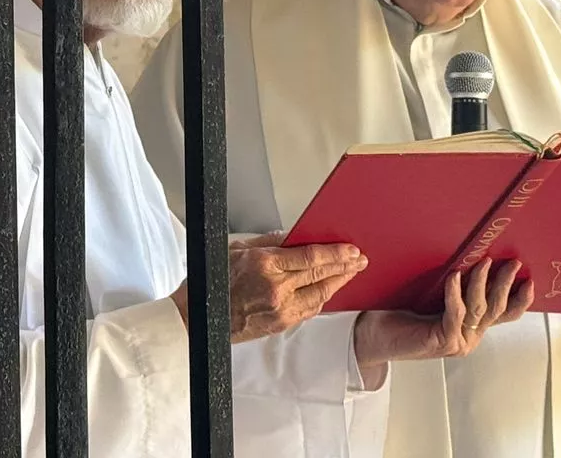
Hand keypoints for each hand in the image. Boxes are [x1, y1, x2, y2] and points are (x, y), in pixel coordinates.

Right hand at [215, 232, 366, 343]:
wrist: (199, 317)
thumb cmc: (213, 280)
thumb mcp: (238, 248)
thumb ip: (271, 242)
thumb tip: (296, 236)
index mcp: (265, 264)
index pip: (311, 257)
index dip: (335, 253)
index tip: (351, 250)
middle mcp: (276, 289)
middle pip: (320, 276)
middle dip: (344, 267)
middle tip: (360, 260)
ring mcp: (280, 310)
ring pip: (320, 295)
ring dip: (338, 284)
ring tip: (350, 273)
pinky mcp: (280, 325)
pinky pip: (309, 310)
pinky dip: (322, 299)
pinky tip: (329, 290)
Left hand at [353, 258, 531, 387]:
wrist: (373, 335)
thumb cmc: (400, 312)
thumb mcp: (435, 295)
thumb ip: (456, 285)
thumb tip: (470, 251)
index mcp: (471, 326)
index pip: (506, 314)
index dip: (521, 298)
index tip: (529, 278)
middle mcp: (469, 335)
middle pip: (497, 308)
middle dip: (506, 283)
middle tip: (512, 262)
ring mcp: (459, 341)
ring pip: (479, 308)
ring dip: (483, 282)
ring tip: (484, 261)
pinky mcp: (443, 341)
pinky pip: (456, 312)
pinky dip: (456, 292)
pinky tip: (455, 275)